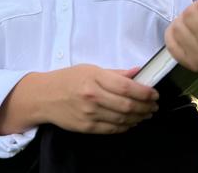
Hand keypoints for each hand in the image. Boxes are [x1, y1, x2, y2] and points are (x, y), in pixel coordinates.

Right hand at [41, 64, 158, 133]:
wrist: (44, 96)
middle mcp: (92, 96)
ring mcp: (90, 113)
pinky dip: (126, 126)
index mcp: (94, 78)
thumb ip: (115, 73)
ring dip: (139, 117)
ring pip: (123, 119)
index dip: (145, 92)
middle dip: (146, 106)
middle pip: (128, 105)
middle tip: (154, 105)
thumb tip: (137, 72)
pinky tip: (131, 121)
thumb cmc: (66, 80)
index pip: (127, 86)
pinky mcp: (87, 127)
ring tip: (146, 113)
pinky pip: (113, 129)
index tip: (154, 93)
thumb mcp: (90, 69)